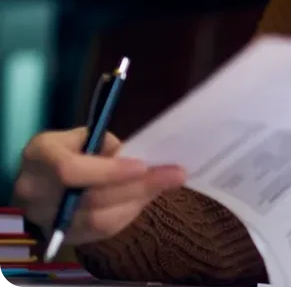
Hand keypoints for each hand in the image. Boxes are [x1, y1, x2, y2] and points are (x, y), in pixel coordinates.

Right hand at [12, 127, 184, 245]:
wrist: (44, 175)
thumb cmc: (73, 147)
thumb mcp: (86, 135)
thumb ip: (108, 147)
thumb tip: (143, 161)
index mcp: (39, 155)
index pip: (70, 170)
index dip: (109, 171)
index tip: (143, 166)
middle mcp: (35, 191)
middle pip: (91, 199)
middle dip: (138, 186)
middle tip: (175, 174)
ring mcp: (45, 219)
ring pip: (99, 220)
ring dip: (139, 201)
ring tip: (166, 184)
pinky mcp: (63, 236)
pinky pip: (101, 232)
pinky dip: (129, 213)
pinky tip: (147, 197)